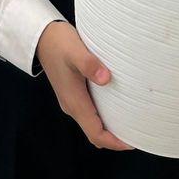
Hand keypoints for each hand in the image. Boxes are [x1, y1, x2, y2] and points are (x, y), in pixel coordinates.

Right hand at [35, 21, 134, 150]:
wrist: (41, 37)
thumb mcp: (75, 50)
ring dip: (109, 128)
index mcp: (74, 102)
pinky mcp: (72, 93)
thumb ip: (89, 64)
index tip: (133, 141)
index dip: (114, 142)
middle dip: (114, 139)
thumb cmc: (58, 43)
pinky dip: (103, 117)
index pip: (96, 134)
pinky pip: (89, 113)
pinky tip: (115, 104)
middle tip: (136, 133)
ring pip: (92, 124)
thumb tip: (106, 79)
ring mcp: (71, 100)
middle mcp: (72, 106)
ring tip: (129, 121)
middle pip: (95, 133)